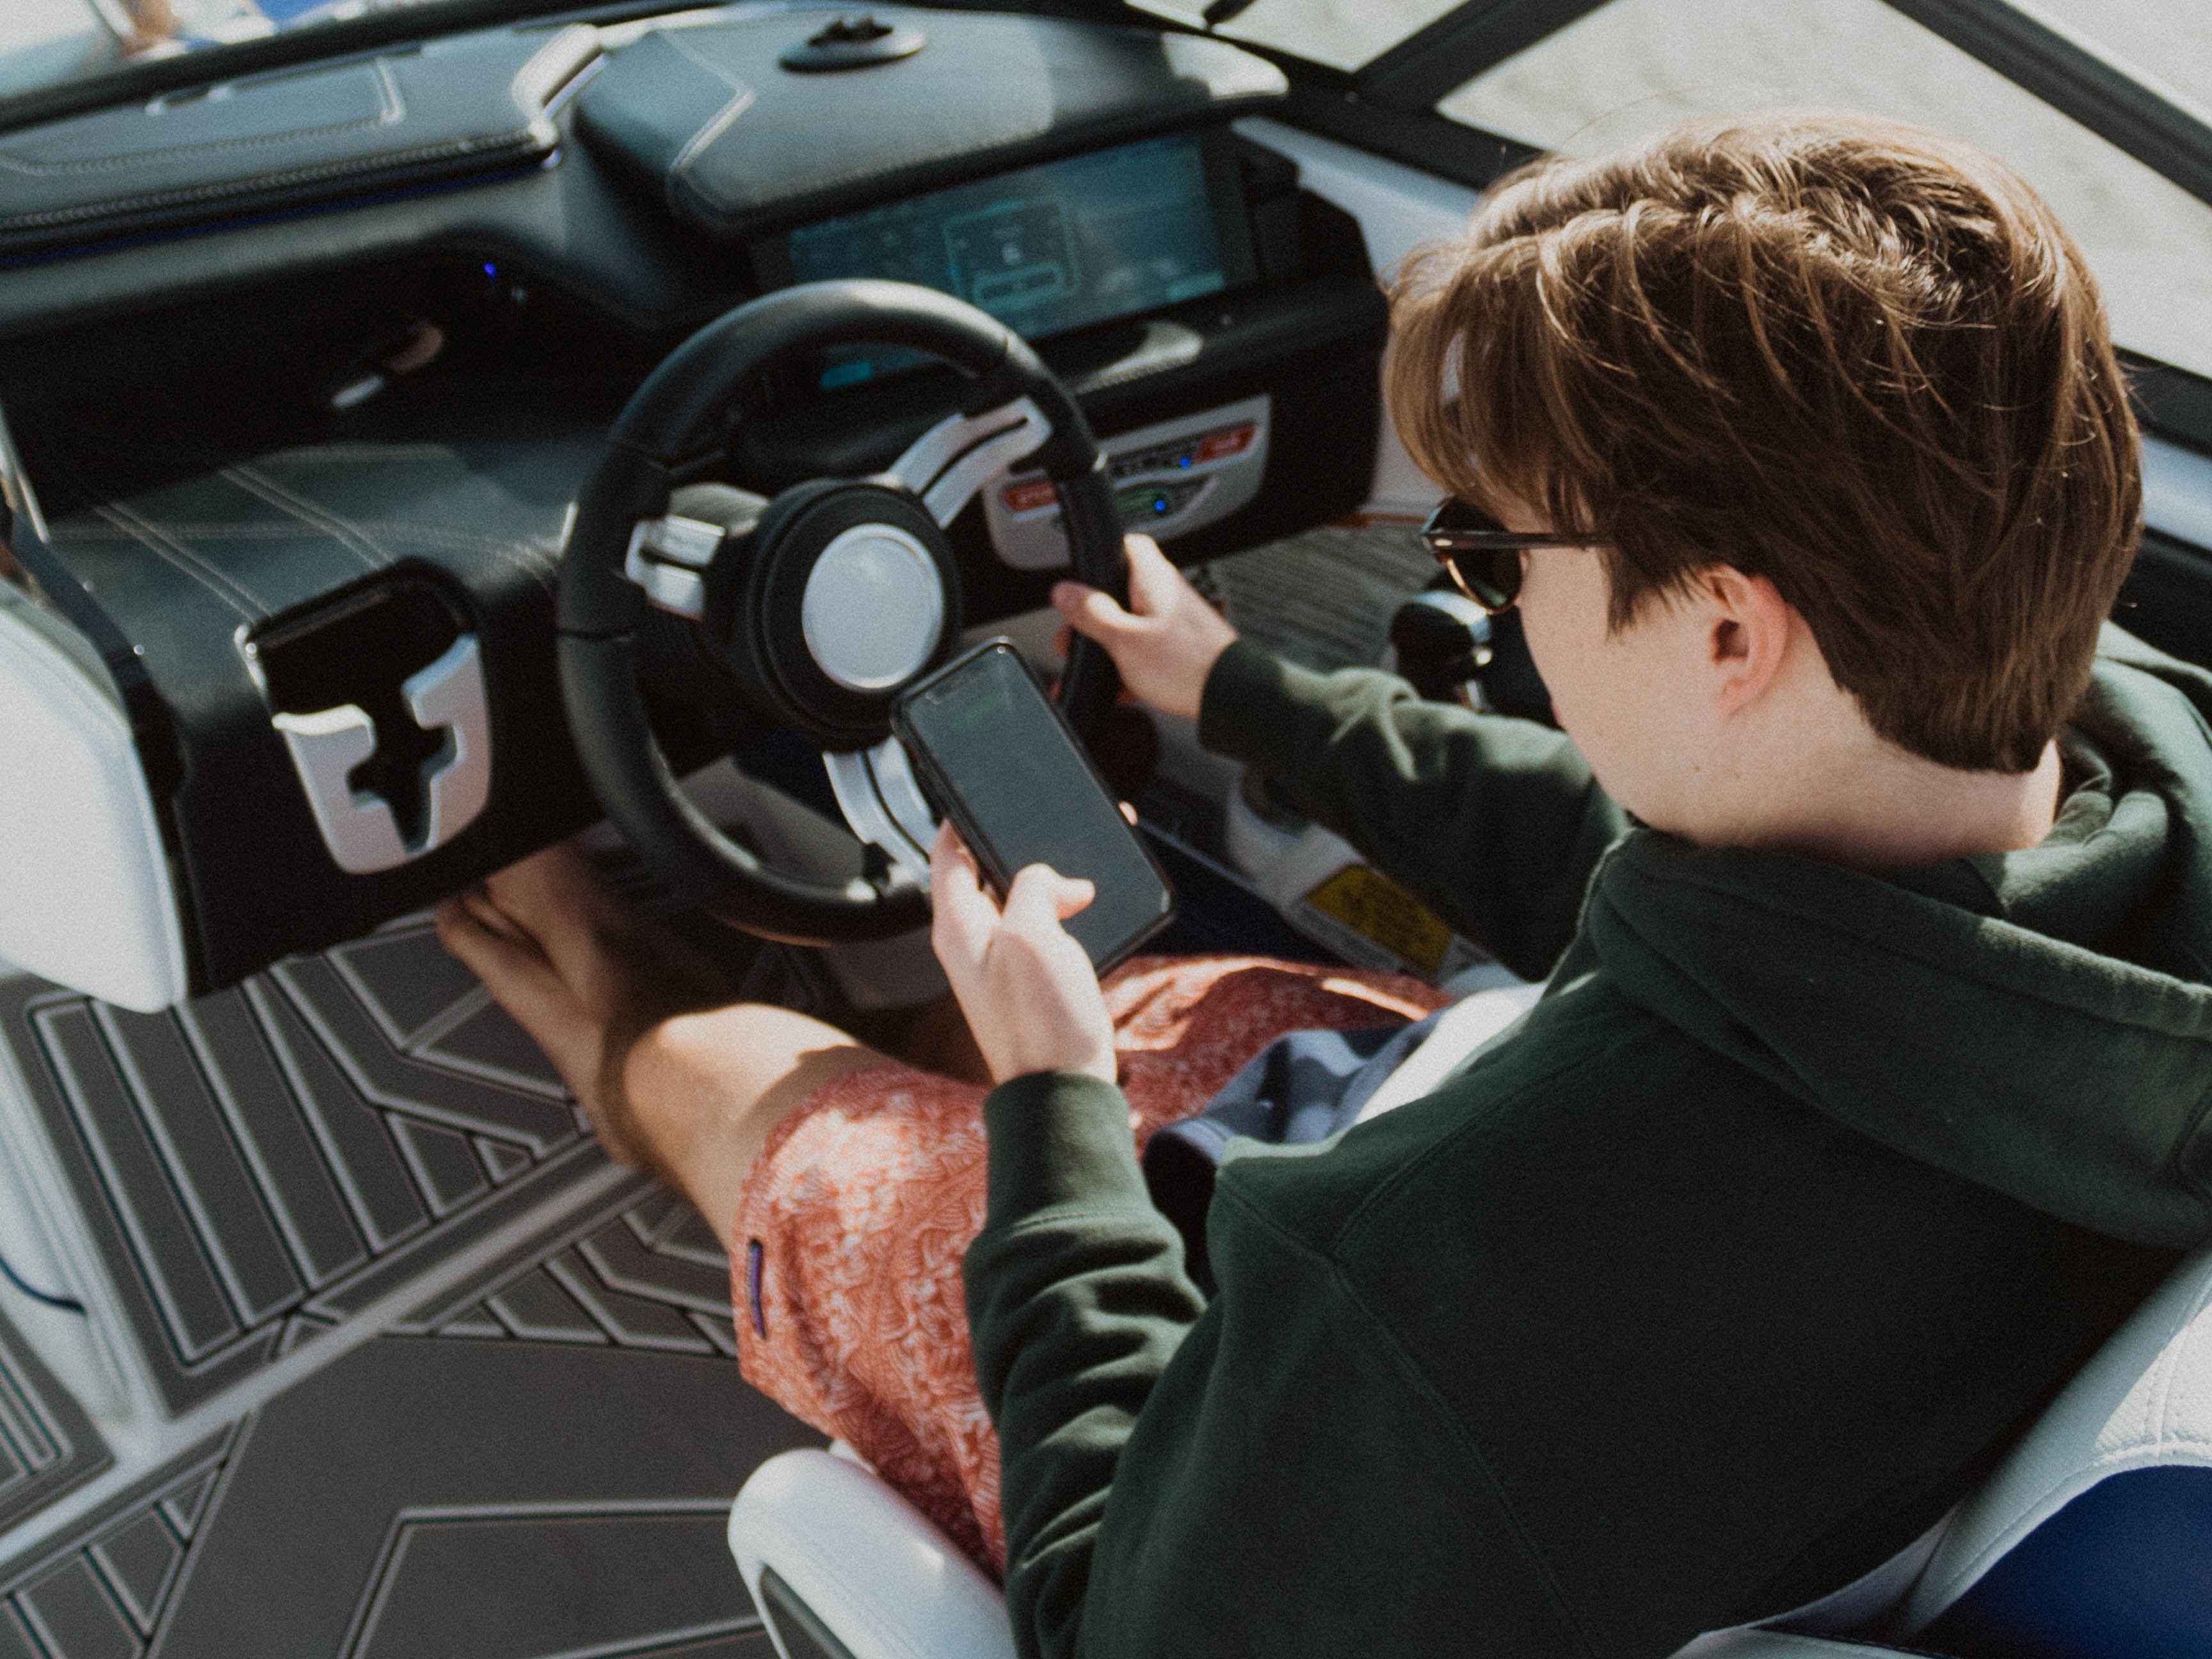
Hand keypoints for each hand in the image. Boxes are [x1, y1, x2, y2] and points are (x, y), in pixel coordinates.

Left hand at [929, 822, 1116, 1085]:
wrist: (1063, 1090)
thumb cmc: (1040, 1020)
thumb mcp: (1031, 935)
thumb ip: (1031, 888)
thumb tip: (1051, 881)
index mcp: (958, 926)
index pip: (946, 858)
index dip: (959, 822)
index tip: (973, 795)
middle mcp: (974, 942)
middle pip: (987, 875)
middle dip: (1018, 847)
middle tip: (1046, 821)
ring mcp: (1003, 963)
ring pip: (1022, 900)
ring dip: (1049, 877)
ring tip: (1084, 860)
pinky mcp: (1032, 981)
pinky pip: (1044, 928)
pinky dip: (1063, 908)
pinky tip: (1091, 902)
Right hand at [1053, 533, 1236, 721]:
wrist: (1231, 698)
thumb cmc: (1186, 665)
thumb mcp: (1124, 639)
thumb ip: (1092, 613)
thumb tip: (1064, 592)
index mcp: (1153, 579)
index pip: (1128, 545)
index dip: (1101, 555)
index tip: (1080, 578)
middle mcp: (1167, 595)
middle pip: (1122, 593)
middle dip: (1094, 617)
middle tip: (1075, 638)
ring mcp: (1177, 623)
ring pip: (1133, 627)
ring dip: (1110, 648)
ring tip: (1093, 671)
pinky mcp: (1183, 650)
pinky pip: (1148, 653)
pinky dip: (1130, 668)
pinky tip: (1119, 691)